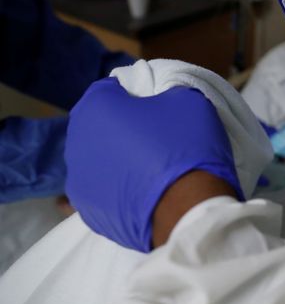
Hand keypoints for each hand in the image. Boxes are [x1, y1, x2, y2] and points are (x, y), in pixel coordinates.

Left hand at [65, 77, 242, 251]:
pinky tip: (138, 192)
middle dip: (122, 128)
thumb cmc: (185, 145)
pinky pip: (102, 192)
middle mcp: (77, 142)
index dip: (134, 96)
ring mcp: (79, 182)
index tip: (156, 106)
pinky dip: (116, 190)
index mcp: (96, 108)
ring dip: (118, 161)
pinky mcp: (88, 212)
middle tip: (155, 138)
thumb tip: (158, 102)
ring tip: (149, 170)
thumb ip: (164, 94)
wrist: (188, 208)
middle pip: (100, 126)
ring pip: (99, 161)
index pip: (110, 90)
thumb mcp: (188, 100)